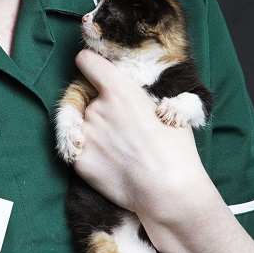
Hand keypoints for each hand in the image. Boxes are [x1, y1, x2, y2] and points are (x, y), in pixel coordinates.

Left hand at [73, 49, 209, 221]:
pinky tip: (113, 164)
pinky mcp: (78, 160)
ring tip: (122, 150)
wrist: (167, 191)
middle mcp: (96, 107)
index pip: (87, 61)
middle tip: (125, 130)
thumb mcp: (165, 108)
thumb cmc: (175, 149)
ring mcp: (85, 134)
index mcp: (118, 89)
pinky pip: (80, 149)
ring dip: (97, 132)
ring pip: (85, 125)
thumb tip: (129, 93)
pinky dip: (91, 155)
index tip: (95, 73)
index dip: (91, 66)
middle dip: (102, 109)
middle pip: (90, 99)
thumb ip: (137, 96)